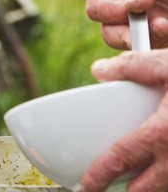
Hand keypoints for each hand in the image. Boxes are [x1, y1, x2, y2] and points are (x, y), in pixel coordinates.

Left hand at [79, 51, 167, 191]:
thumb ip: (134, 66)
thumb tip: (101, 70)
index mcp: (164, 133)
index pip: (120, 160)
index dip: (98, 176)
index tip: (85, 184)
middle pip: (144, 191)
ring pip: (166, 189)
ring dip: (151, 189)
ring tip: (135, 184)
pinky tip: (164, 170)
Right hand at [86, 0, 167, 49]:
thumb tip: (132, 5)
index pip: (96, 6)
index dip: (107, 11)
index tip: (130, 9)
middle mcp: (128, 9)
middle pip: (110, 33)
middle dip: (128, 34)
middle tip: (154, 28)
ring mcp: (148, 26)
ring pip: (136, 46)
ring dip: (151, 41)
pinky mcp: (166, 38)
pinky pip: (158, 50)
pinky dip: (164, 44)